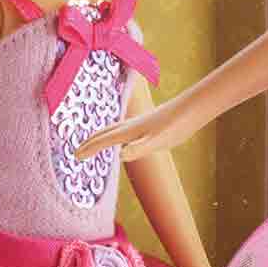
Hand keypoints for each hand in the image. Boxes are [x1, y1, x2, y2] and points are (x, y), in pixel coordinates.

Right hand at [76, 90, 208, 162]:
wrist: (192, 109)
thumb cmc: (176, 125)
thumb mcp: (158, 141)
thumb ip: (139, 148)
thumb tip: (120, 155)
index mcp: (129, 131)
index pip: (103, 140)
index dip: (89, 149)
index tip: (75, 157)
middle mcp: (132, 126)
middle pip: (105, 133)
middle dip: (90, 143)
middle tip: (77, 152)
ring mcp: (141, 125)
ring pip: (114, 130)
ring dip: (102, 137)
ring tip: (95, 144)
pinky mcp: (150, 125)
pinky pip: (126, 131)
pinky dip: (118, 135)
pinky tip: (125, 140)